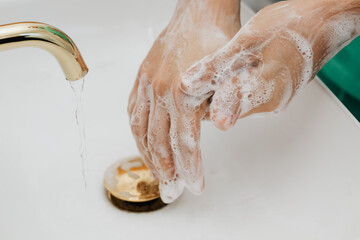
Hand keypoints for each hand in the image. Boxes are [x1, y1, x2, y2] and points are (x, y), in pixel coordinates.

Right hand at [128, 0, 240, 202]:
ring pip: (141, 131)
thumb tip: (216, 130)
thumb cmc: (217, 40)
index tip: (195, 187)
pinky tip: (142, 144)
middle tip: (171, 191)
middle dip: (167, 171)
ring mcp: (146, 85)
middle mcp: (160, 91)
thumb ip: (220, 104)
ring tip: (157, 175)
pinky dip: (137, 133)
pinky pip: (133, 112)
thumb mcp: (228, 73)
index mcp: (183, 93)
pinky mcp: (141, 79)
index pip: (185, 143)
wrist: (199, 14)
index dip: (190, 169)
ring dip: (148, 157)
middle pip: (160, 143)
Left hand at [181, 0, 359, 129]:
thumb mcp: (245, 42)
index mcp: (259, 93)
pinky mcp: (280, 93)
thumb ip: (215, 67)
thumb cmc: (290, 28)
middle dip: (212, 96)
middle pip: (228, 108)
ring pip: (239, 102)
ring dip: (226, 90)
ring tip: (221, 71)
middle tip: (203, 79)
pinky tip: (240, 70)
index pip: (218, 112)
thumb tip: (189, 85)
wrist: (323, 22)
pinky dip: (240, 86)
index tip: (193, 95)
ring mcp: (277, 99)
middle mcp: (270, 103)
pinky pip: (252, 96)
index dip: (201, 103)